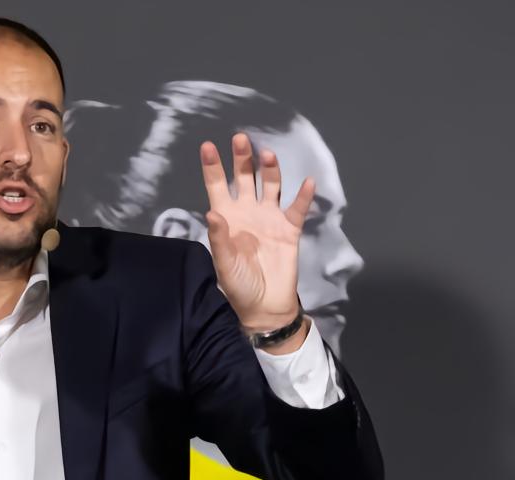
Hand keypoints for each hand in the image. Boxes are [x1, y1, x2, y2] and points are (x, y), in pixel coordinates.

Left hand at [198, 132, 312, 330]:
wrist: (265, 305)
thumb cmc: (239, 285)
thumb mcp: (224, 264)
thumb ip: (219, 238)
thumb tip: (212, 213)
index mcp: (227, 218)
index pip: (218, 187)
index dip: (213, 167)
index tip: (208, 146)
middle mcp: (248, 212)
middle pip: (245, 178)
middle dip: (242, 159)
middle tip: (240, 139)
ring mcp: (270, 218)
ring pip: (271, 186)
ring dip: (270, 170)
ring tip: (267, 155)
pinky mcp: (290, 229)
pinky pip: (298, 208)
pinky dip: (303, 195)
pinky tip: (307, 182)